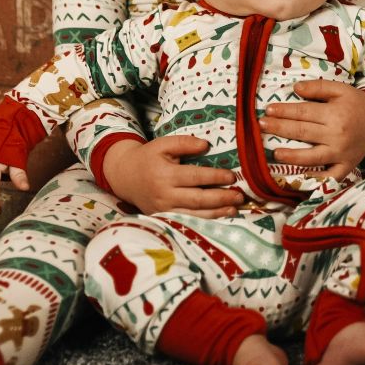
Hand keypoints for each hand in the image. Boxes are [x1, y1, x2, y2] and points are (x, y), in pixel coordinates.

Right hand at [102, 136, 244, 217]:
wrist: (125, 177)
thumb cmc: (148, 158)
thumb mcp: (163, 144)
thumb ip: (185, 143)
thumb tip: (207, 145)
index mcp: (164, 174)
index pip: (195, 177)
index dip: (215, 177)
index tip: (232, 176)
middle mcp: (164, 195)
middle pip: (198, 199)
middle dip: (221, 198)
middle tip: (239, 195)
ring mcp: (163, 209)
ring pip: (194, 214)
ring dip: (217, 213)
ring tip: (234, 208)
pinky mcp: (163, 218)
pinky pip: (187, 221)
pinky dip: (205, 221)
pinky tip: (219, 217)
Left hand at [263, 78, 364, 183]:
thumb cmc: (356, 103)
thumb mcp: (340, 89)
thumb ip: (318, 87)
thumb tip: (295, 88)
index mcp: (335, 114)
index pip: (303, 112)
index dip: (284, 111)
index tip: (268, 110)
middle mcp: (337, 135)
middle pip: (303, 132)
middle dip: (280, 128)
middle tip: (262, 125)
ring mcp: (341, 154)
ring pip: (312, 157)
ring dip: (292, 156)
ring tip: (275, 153)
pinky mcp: (346, 167)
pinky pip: (329, 176)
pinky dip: (315, 178)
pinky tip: (299, 177)